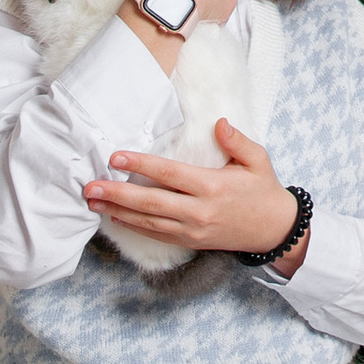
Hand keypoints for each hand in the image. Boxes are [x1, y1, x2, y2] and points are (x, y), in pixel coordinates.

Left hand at [87, 120, 300, 259]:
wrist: (274, 230)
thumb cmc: (263, 190)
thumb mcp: (258, 160)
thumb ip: (237, 141)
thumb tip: (218, 123)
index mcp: (213, 186)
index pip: (170, 174)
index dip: (141, 165)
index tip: (116, 157)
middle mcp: (199, 211)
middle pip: (151, 202)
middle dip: (118, 193)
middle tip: (90, 186)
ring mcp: (193, 230)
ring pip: (148, 221)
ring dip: (117, 211)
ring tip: (92, 201)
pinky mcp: (190, 241)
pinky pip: (156, 234)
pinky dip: (133, 226)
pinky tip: (114, 217)